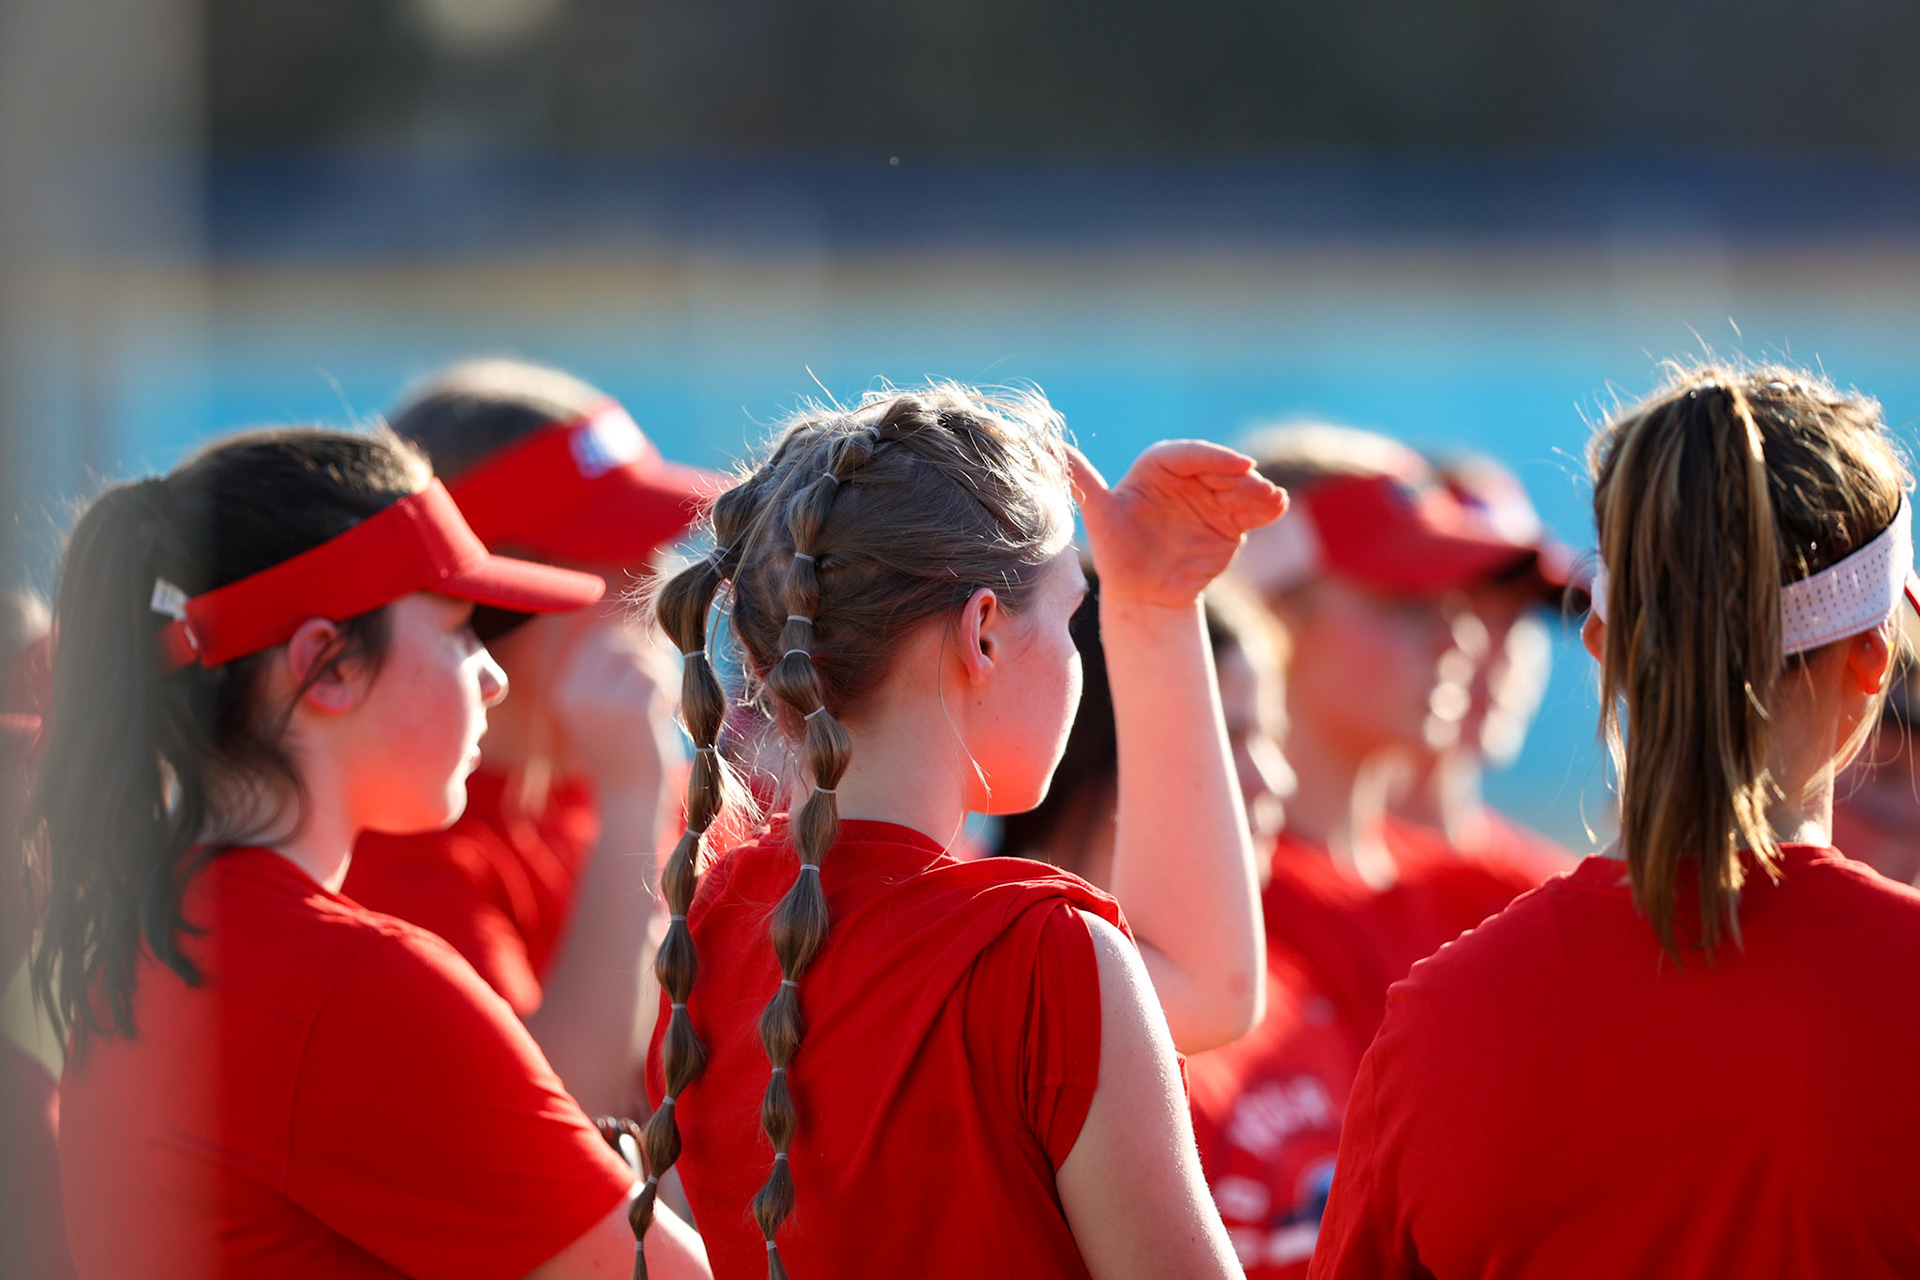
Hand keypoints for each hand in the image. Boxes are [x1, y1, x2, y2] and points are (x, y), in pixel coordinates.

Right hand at [551, 610, 681, 794]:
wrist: (629, 800)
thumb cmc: (619, 754)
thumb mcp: (599, 712)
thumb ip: (610, 673)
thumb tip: (645, 630)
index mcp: (563, 693)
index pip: (597, 643)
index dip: (627, 646)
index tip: (644, 668)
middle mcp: (578, 694)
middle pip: (620, 645)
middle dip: (646, 656)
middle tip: (660, 681)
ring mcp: (606, 700)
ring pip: (642, 659)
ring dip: (661, 673)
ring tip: (665, 698)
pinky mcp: (636, 708)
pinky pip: (659, 677)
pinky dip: (670, 688)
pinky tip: (668, 709)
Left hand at [1069, 440, 1287, 609]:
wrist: (1144, 594)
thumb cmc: (1117, 553)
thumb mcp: (1099, 517)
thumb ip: (1080, 481)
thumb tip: (1049, 443)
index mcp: (1159, 466)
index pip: (1190, 454)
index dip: (1215, 457)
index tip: (1238, 463)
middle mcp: (1189, 477)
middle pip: (1221, 469)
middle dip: (1242, 477)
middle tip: (1259, 487)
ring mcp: (1213, 498)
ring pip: (1241, 488)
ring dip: (1259, 491)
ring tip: (1272, 501)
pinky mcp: (1231, 521)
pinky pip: (1252, 511)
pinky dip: (1266, 509)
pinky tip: (1276, 510)